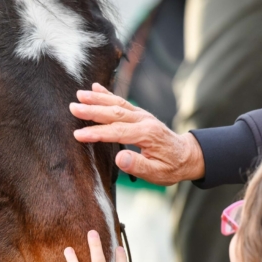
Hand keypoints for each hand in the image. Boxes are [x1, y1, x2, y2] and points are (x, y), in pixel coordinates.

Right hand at [70, 83, 204, 185]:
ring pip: (117, 104)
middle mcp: (144, 120)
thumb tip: (119, 159)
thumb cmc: (171, 167)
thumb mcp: (157, 174)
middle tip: (73, 107)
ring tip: (79, 95)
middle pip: (114, 113)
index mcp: (147, 135)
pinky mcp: (140, 114)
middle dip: (92, 110)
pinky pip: (122, 101)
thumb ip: (138, 166)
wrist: (187, 156)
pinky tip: (95, 87)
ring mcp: (142, 115)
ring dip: (97, 98)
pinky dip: (108, 94)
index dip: (96, 133)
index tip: (78, 134)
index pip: (117, 132)